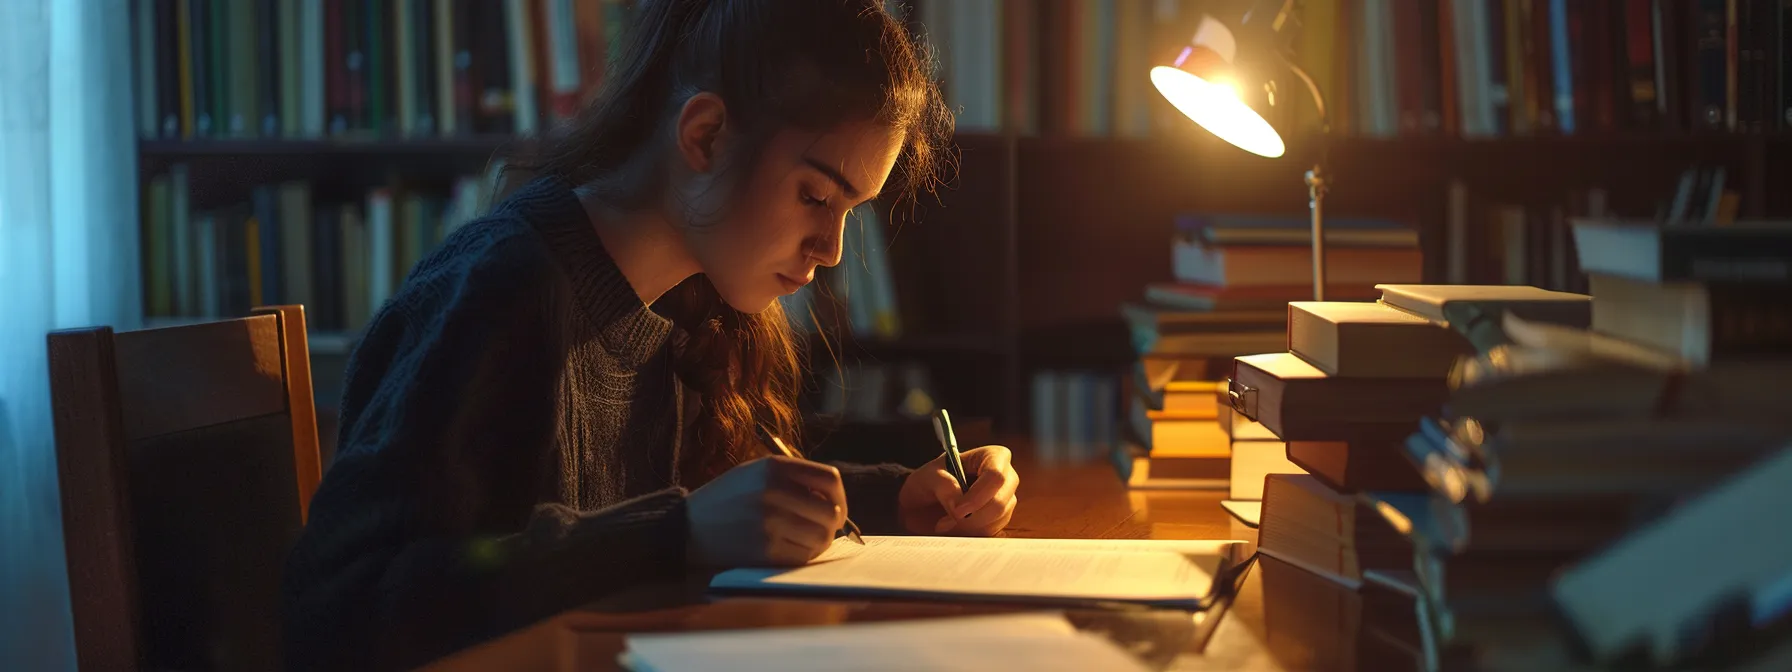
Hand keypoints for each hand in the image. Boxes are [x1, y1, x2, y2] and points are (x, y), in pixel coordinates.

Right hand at [685, 456, 847, 567]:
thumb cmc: (727, 500)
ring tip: (800, 540)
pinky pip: (803, 557)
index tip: (835, 508)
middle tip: (822, 530)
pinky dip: (800, 556)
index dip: (839, 497)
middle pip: (831, 512)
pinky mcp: (765, 550)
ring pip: (821, 537)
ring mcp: (770, 522)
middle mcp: (773, 491)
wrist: (686, 528)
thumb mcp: (754, 473)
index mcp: (774, 467)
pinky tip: (785, 550)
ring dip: (817, 543)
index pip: (830, 479)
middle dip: (831, 524)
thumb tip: (834, 500)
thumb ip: (793, 479)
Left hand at [898, 445, 1019, 535]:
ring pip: (995, 520)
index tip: (957, 511)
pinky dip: (969, 535)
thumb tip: (958, 502)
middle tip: (943, 523)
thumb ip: (942, 484)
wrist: (923, 505)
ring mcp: (1006, 500)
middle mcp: (1006, 477)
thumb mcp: (927, 477)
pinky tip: (952, 529)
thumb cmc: (928, 483)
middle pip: (999, 502)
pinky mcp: (1000, 521)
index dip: (978, 496)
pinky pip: (991, 533)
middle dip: (971, 517)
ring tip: (943, 524)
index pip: (996, 476)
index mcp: (991, 456)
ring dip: (966, 528)